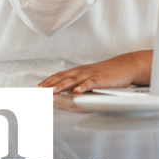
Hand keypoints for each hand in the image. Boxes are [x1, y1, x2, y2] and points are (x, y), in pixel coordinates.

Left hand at [38, 50, 152, 93]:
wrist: (125, 65)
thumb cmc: (107, 73)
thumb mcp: (89, 77)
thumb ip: (76, 83)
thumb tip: (62, 92)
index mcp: (77, 72)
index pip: (57, 76)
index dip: (45, 82)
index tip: (33, 90)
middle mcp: (81, 72)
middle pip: (62, 77)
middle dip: (48, 85)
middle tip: (36, 92)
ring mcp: (91, 75)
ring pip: (74, 79)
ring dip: (62, 86)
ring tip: (52, 92)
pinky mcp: (101, 79)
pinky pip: (91, 83)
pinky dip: (83, 87)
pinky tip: (77, 92)